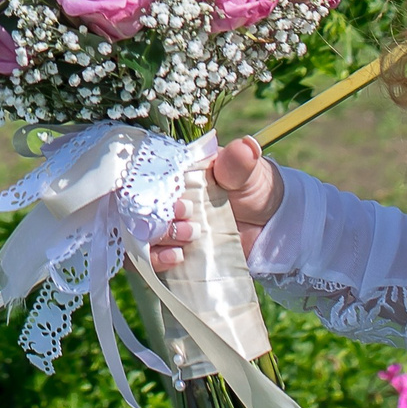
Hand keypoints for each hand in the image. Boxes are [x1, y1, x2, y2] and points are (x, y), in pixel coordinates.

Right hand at [149, 136, 285, 269]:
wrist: (268, 224)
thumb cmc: (252, 188)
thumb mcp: (247, 174)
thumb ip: (239, 163)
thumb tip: (246, 147)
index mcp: (175, 172)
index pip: (147, 176)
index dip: (155, 188)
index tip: (180, 201)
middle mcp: (163, 197)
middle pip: (138, 207)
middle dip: (158, 218)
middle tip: (188, 220)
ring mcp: (164, 225)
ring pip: (138, 234)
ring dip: (158, 239)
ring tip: (188, 240)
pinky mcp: (168, 249)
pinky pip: (147, 258)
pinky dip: (155, 260)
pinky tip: (176, 258)